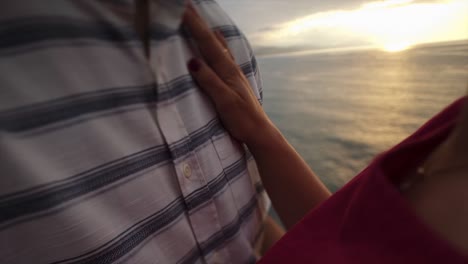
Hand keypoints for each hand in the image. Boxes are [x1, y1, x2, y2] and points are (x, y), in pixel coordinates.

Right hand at [183, 5, 277, 147]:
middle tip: (189, 7)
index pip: (208, 43)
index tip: (184, 9)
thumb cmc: (242, 119)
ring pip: (219, 47)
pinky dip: (217, 46)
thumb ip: (209, 81)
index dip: (195, 25)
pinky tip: (219, 47)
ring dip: (209, 33)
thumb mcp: (224, 101)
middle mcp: (231, 69)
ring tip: (203, 21)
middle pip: (213, 41)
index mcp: (227, 71)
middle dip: (200, 24)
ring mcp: (233, 75)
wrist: (259, 132)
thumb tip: (192, 60)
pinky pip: (223, 57)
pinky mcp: (233, 82)